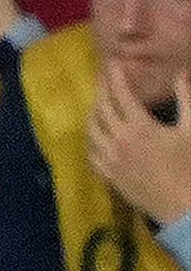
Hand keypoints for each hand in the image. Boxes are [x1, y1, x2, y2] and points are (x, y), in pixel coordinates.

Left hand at [89, 67, 190, 224]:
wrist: (183, 206)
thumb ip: (187, 99)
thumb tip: (182, 73)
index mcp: (139, 127)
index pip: (120, 95)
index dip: (115, 77)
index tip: (112, 64)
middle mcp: (118, 140)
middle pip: (101, 108)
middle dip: (102, 90)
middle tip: (103, 78)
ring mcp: (110, 159)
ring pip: (91, 129)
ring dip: (94, 112)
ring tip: (99, 103)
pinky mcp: (107, 175)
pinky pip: (91, 152)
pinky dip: (92, 138)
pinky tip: (96, 134)